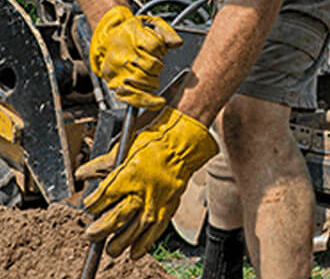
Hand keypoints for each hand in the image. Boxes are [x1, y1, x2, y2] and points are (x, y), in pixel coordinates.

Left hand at [78, 106, 217, 258]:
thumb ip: (101, 164)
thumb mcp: (125, 148)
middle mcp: (139, 193)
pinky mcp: (168, 207)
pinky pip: (154, 231)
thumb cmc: (157, 141)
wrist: (185, 143)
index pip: (99, 201)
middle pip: (113, 220)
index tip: (90, 207)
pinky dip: (144, 244)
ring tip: (111, 249)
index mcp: (125, 177)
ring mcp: (155, 202)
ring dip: (119, 243)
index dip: (91, 206)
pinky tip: (135, 252)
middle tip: (92, 235)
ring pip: (132, 231)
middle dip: (99, 230)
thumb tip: (81, 174)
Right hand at [90, 5, 182, 108]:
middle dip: (159, 66)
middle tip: (156, 64)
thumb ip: (166, 32)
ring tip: (151, 75)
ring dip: (154, 80)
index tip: (162, 51)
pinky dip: (147, 101)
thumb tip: (177, 44)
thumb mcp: (149, 24)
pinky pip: (132, 97)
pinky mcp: (113, 84)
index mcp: (131, 36)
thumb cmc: (132, 33)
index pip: (155, 46)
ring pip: (144, 82)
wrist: (107, 40)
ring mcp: (117, 71)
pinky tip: (158, 102)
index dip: (163, 50)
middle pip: (152, 66)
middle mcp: (122, 54)